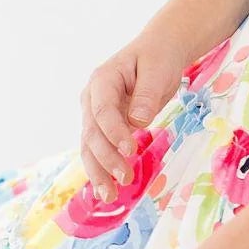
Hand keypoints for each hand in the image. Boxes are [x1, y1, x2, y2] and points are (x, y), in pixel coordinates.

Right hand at [80, 27, 188, 202]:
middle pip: (92, 132)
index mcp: (102, 80)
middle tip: (125, 177)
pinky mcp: (105, 128)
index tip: (129, 149)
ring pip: (90, 147)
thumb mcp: (157, 69)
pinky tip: (106, 192)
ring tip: (109, 196)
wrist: (157, 52)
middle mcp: (92, 99)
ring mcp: (96, 114)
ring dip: (99, 172)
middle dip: (106, 158)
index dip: (113, 131)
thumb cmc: (158, 57)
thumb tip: (139, 121)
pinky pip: (99, 151)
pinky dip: (102, 170)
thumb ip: (147, 94)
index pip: (102, 109)